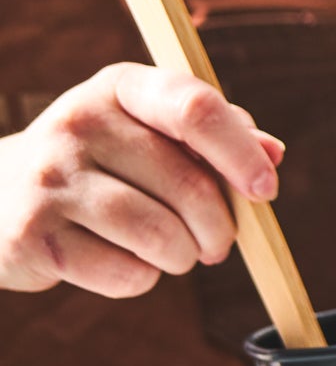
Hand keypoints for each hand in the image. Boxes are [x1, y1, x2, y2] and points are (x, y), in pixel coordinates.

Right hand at [0, 63, 284, 297]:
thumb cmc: (102, 165)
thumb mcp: (152, 133)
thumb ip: (217, 137)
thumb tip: (273, 152)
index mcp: (120, 87)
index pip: (194, 108)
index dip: (240, 154)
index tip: (265, 191)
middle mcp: (78, 121)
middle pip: (190, 186)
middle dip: (220, 229)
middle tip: (215, 244)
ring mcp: (49, 177)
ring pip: (161, 236)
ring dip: (182, 257)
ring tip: (171, 252)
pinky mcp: (31, 233)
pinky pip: (126, 273)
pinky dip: (140, 278)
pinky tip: (118, 260)